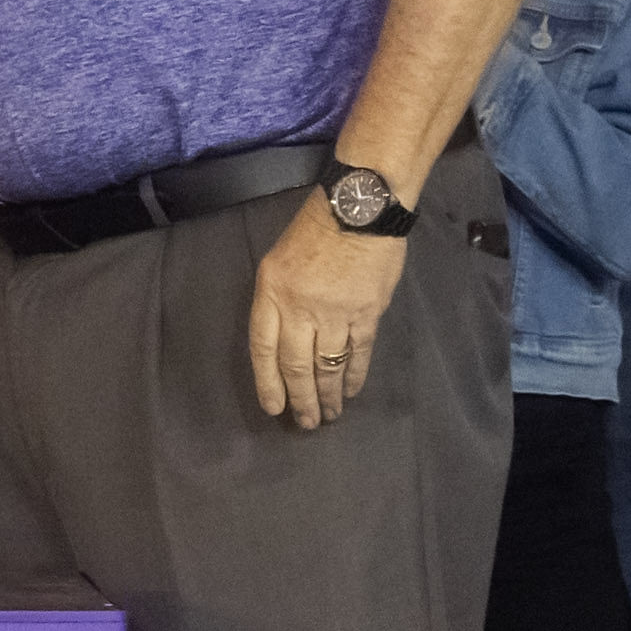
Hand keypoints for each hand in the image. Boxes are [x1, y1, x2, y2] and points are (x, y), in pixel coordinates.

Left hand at [246, 199, 404, 429]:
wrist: (360, 207)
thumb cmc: (315, 228)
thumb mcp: (278, 260)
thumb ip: (278, 300)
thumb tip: (284, 340)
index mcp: (272, 291)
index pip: (263, 348)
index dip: (267, 383)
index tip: (274, 407)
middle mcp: (300, 306)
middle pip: (296, 364)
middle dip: (300, 398)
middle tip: (305, 423)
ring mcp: (335, 311)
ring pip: (327, 366)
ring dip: (327, 395)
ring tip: (329, 416)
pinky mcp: (367, 313)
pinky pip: (357, 354)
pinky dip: (353, 376)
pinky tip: (350, 392)